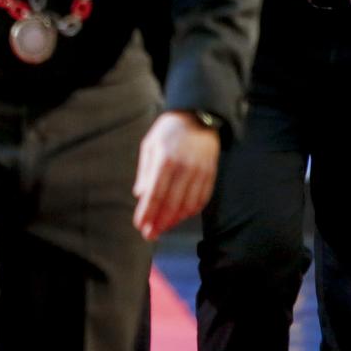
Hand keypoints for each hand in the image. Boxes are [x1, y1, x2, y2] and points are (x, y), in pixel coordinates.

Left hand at [133, 111, 219, 240]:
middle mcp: (184, 168)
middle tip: (149, 234)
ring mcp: (200, 172)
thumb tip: (140, 195)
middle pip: (171, 203)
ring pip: (187, 205)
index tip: (140, 225)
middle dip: (159, 222)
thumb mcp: (150, 144)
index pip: (155, 193)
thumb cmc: (168, 131)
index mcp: (165, 159)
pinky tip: (180, 218)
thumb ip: (145, 170)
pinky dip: (190, 212)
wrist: (199, 116)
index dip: (147, 212)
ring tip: (162, 229)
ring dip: (174, 220)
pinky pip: (201, 200)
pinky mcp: (211, 175)